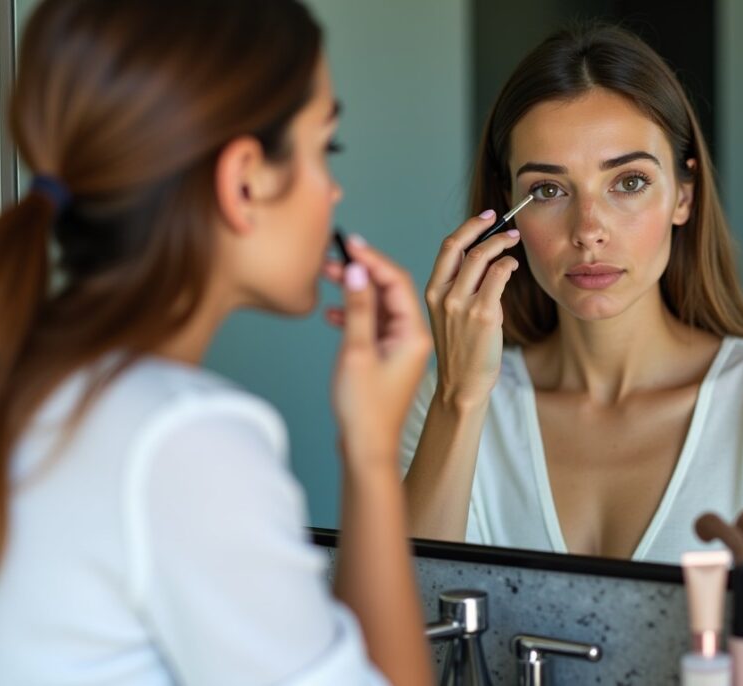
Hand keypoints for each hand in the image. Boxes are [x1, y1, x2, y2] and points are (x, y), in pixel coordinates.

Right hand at [324, 235, 431, 468]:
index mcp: (413, 334)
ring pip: (379, 306)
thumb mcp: (356, 352)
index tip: (349, 243)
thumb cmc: (364, 409)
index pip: (397, 282)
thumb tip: (358, 271)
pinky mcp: (386, 357)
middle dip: (362, 271)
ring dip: (356, 291)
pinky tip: (332, 314)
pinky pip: (372, 325)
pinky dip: (353, 314)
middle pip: (389, 290)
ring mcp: (399, 347)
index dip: (373, 259)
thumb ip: (358, 308)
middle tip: (333, 257)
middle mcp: (411, 337)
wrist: (367, 449)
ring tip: (328, 276)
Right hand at [424, 210, 521, 406]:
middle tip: (505, 225)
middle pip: (463, 246)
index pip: (447, 248)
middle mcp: (443, 295)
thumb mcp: (450, 315)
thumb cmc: (461, 351)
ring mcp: (462, 304)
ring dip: (502, 245)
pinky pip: (499, 276)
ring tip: (514, 244)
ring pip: (482, 257)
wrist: (462, 386)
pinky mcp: (483, 315)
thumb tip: (485, 258)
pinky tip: (513, 267)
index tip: (486, 219)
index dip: (468, 228)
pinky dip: (508, 265)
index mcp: (432, 292)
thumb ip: (463, 287)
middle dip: (485, 229)